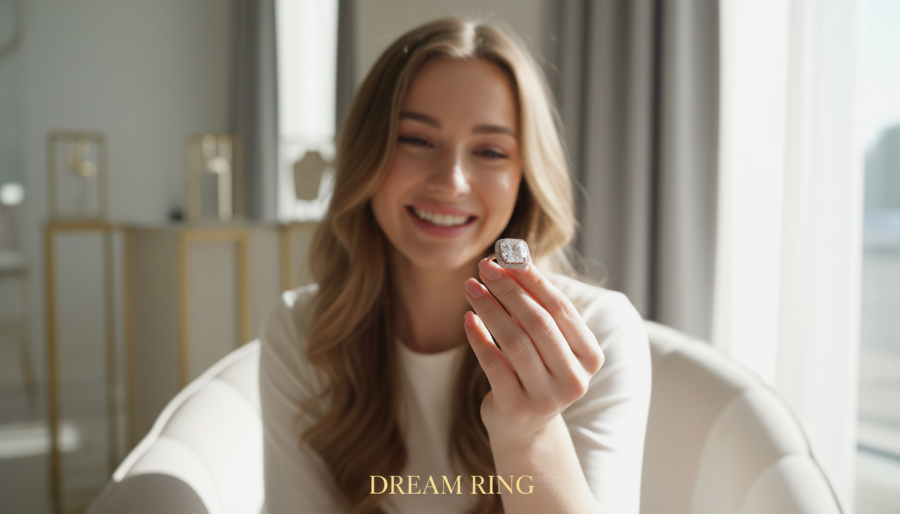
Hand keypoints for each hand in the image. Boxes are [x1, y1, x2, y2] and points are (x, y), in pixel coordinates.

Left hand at [463, 258, 604, 446]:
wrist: (524, 427)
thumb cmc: (535, 369)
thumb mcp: (544, 340)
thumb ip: (534, 304)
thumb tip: (510, 258)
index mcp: (590, 357)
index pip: (562, 310)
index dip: (535, 280)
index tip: (510, 256)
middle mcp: (574, 380)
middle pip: (538, 323)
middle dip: (509, 290)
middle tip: (484, 267)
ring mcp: (546, 398)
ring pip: (515, 341)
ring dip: (490, 308)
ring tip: (471, 287)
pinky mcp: (516, 408)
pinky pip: (493, 364)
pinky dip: (479, 337)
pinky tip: (468, 318)